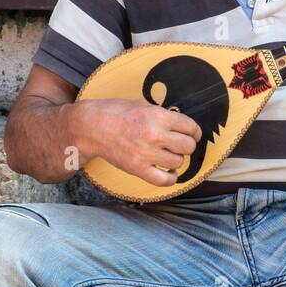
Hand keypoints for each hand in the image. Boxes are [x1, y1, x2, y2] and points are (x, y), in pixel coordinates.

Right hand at [74, 98, 201, 186]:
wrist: (91, 127)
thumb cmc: (116, 113)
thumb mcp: (143, 105)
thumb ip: (163, 116)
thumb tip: (182, 125)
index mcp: (158, 116)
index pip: (190, 127)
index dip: (194, 131)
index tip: (192, 134)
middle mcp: (155, 135)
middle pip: (188, 146)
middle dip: (187, 144)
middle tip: (179, 144)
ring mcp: (146, 154)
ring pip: (179, 162)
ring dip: (177, 159)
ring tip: (170, 155)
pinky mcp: (138, 169)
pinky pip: (164, 180)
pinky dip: (171, 178)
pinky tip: (170, 172)